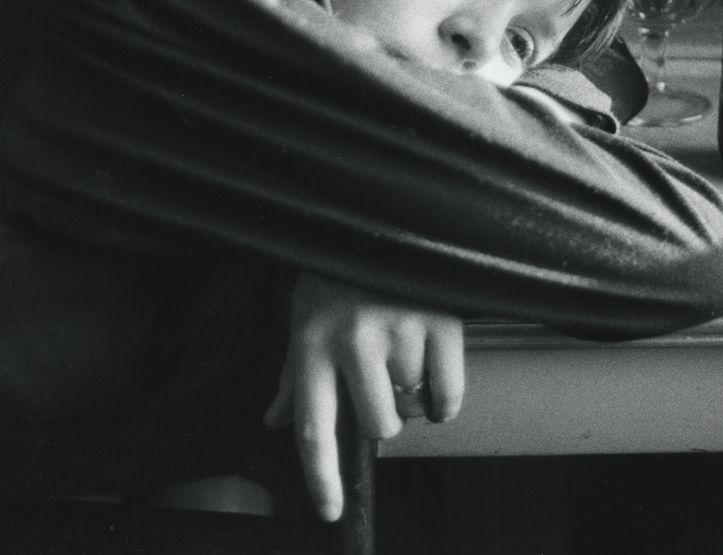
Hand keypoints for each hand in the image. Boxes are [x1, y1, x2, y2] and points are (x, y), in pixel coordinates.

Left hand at [264, 273, 464, 521]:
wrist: (374, 213)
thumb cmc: (334, 270)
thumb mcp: (303, 317)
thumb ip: (292, 375)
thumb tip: (274, 421)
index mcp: (311, 344)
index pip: (312, 430)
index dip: (321, 479)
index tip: (330, 510)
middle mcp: (351, 341)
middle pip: (377, 425)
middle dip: (384, 418)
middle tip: (382, 388)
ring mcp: (398, 329)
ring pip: (413, 407)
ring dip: (412, 396)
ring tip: (405, 361)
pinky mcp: (439, 319)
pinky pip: (449, 390)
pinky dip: (446, 399)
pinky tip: (436, 381)